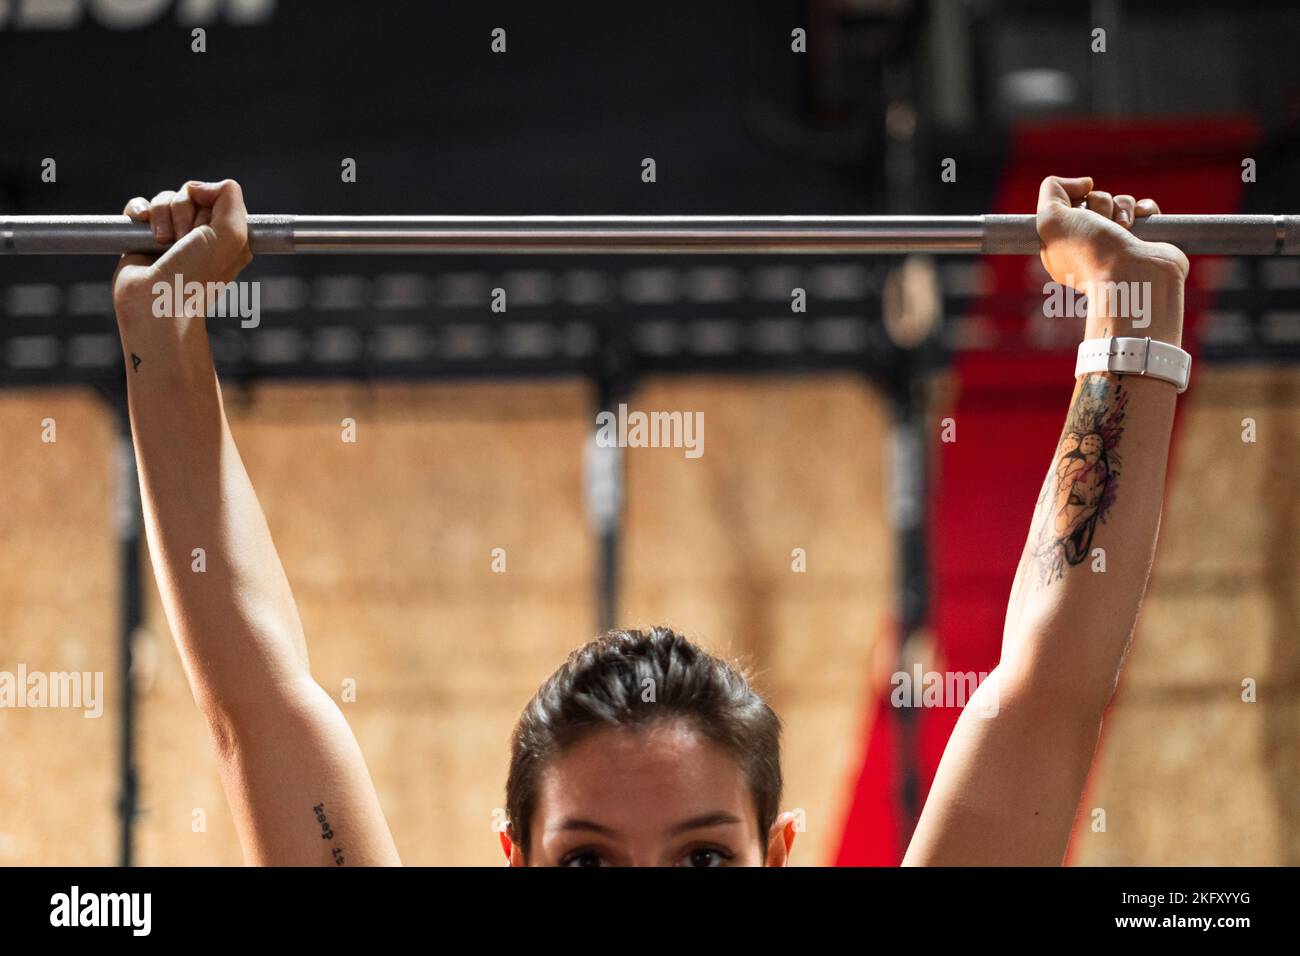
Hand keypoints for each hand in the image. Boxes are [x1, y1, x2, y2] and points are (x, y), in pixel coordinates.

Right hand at [112, 179, 252, 317]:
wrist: (156, 302)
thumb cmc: (196, 274)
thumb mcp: (231, 233)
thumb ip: (229, 196)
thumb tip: (198, 186)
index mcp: (229, 234)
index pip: (218, 195)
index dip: (209, 206)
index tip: (208, 231)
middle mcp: (202, 234)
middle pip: (189, 193)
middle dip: (183, 212)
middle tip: (184, 241)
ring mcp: (173, 236)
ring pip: (165, 198)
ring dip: (162, 216)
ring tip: (164, 244)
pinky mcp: (144, 238)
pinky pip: (140, 206)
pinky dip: (139, 211)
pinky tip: (142, 225)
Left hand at [1036, 175, 1187, 341]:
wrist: (1132, 276)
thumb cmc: (1088, 251)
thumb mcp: (1049, 218)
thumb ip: (1051, 190)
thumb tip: (1085, 182)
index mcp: (1062, 245)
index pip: (1065, 206)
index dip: (1071, 203)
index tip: (1073, 214)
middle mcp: (1089, 244)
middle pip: (1093, 199)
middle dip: (1099, 204)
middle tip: (1101, 225)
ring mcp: (1118, 242)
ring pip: (1119, 202)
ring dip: (1121, 207)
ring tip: (1123, 229)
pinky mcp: (1146, 239)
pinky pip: (1144, 209)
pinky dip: (1144, 209)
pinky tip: (1141, 221)